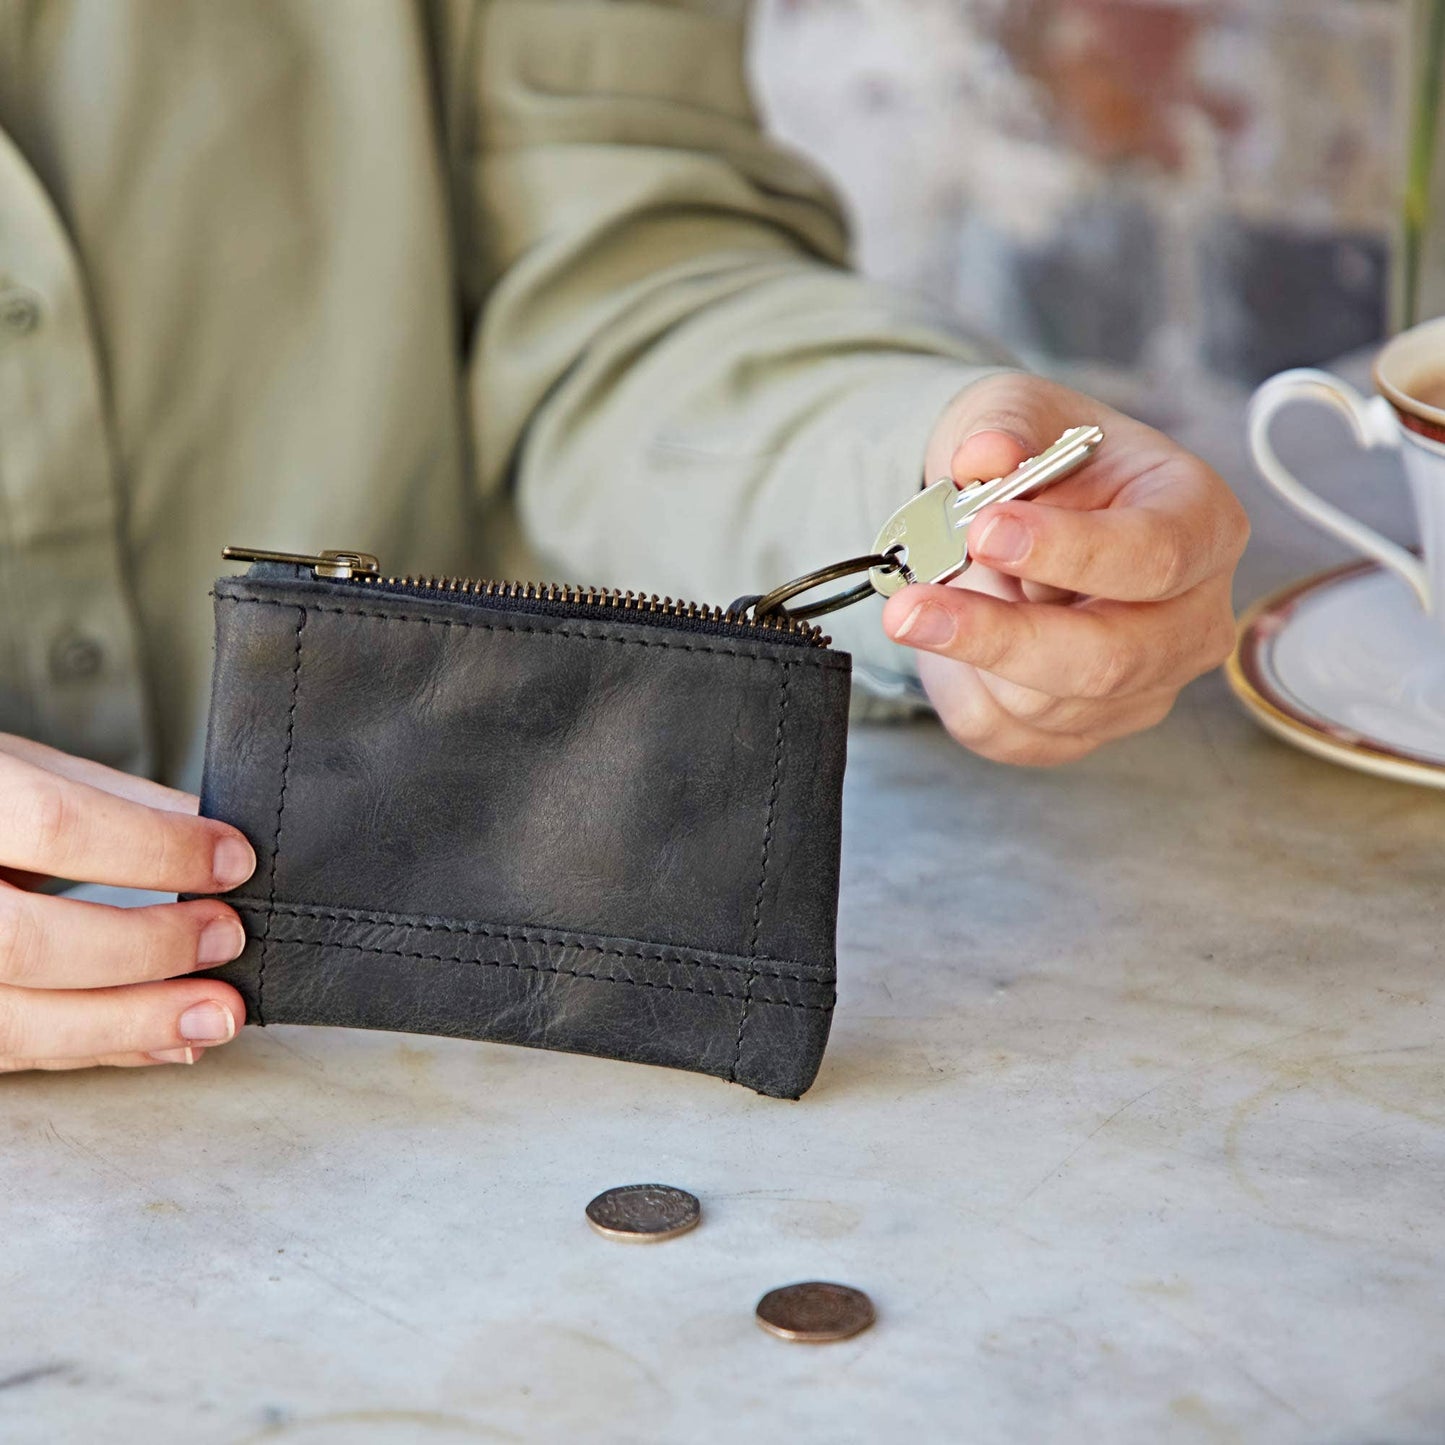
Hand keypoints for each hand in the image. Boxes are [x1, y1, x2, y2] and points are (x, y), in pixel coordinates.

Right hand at [0, 734, 252, 1070]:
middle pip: (27, 941)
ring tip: (214, 1016)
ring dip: (127, 1026)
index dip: (154, 849)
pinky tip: (158, 1041)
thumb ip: (109, 799)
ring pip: (11, 1022)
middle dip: (145, 948)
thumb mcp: (12, 768)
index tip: (231, 860)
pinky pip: (7, 1052)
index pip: (56, 826)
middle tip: (226, 938)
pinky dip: (93, 1050)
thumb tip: (211, 829)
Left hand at [885, 372, 1247, 764]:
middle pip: (1110, 658)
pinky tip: (958, 637)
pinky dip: (958, 687)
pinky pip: (1007, 734)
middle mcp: (1192, 616)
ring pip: (1045, 705)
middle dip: (999, 636)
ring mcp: (1148, 684)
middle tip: (908, 606)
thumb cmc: (1035, 461)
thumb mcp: (1013, 414)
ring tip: (942, 595)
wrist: (1011, 517)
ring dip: (967, 654)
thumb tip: (985, 455)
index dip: (1070, 550)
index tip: (984, 530)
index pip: (1156, 554)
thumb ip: (1001, 427)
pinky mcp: (1089, 729)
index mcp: (1199, 522)